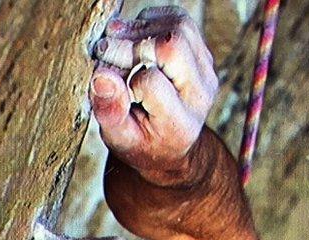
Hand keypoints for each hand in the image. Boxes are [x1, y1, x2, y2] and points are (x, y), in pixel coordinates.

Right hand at [90, 7, 249, 239]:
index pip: (149, 81)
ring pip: (178, 26)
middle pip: (171, 45)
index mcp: (179, 123)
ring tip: (117, 41)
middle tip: (105, 49)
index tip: (103, 76)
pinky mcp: (203, 58)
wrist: (170, 147)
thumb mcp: (120, 140)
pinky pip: (181, 22)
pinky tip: (136, 39)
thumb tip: (102, 74)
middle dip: (132, 42)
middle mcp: (199, 95)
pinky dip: (154, 22)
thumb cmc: (141, 145)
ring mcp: (206, 74)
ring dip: (142, 28)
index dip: (120, 74)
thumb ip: (110, 112)